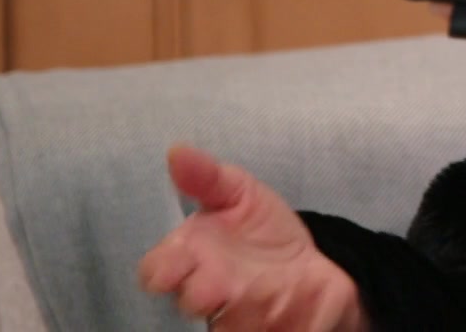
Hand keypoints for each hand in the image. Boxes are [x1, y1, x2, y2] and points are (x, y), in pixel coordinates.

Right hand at [138, 145, 368, 331]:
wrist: (309, 266)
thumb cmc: (261, 230)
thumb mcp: (240, 193)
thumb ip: (207, 176)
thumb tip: (176, 151)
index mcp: (190, 256)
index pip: (157, 270)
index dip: (162, 269)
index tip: (177, 263)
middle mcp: (207, 293)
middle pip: (189, 301)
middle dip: (200, 294)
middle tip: (218, 284)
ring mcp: (236, 317)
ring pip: (228, 323)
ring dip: (246, 309)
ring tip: (268, 291)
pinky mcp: (266, 329)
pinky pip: (266, 330)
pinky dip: (281, 322)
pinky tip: (290, 308)